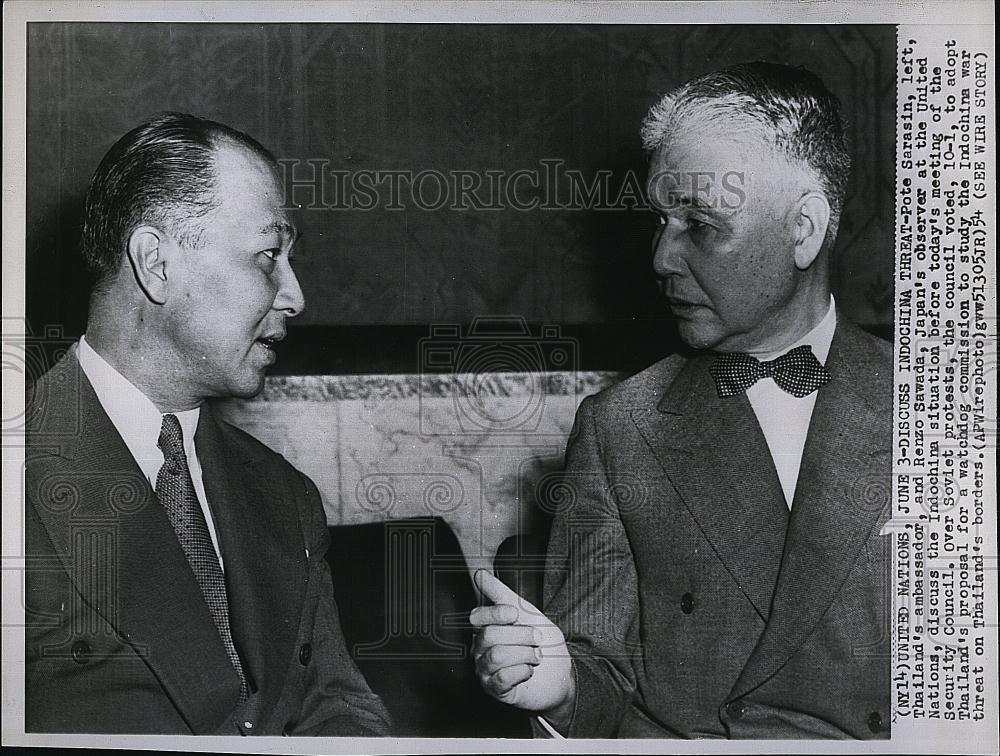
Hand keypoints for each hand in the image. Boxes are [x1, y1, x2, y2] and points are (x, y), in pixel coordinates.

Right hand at [469, 570, 574, 722]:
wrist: (560, 674)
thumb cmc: (541, 642)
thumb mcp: (526, 613)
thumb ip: (502, 594)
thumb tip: (480, 575)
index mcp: (486, 627)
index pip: (477, 617)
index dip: (496, 613)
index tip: (515, 614)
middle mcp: (480, 649)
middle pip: (489, 636)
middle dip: (521, 636)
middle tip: (537, 640)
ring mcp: (485, 670)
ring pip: (497, 656)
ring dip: (525, 654)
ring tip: (535, 657)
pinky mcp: (495, 690)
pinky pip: (503, 678)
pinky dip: (523, 671)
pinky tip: (529, 671)